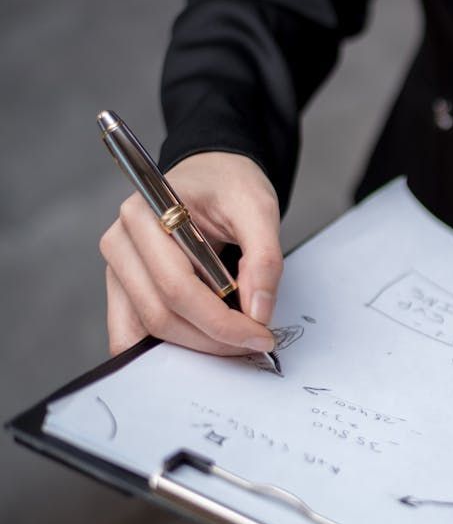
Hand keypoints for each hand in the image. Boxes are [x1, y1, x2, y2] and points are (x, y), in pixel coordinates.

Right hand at [100, 151, 281, 355]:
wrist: (213, 174)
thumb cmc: (230, 186)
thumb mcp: (259, 210)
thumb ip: (264, 260)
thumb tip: (258, 313)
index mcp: (145, 214)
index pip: (178, 287)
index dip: (221, 322)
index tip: (260, 335)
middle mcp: (120, 242)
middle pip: (160, 314)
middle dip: (212, 339)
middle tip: (254, 343)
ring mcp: (117, 268)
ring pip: (146, 330)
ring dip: (193, 348)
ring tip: (234, 343)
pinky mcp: (123, 287)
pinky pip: (133, 331)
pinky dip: (169, 347)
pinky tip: (205, 344)